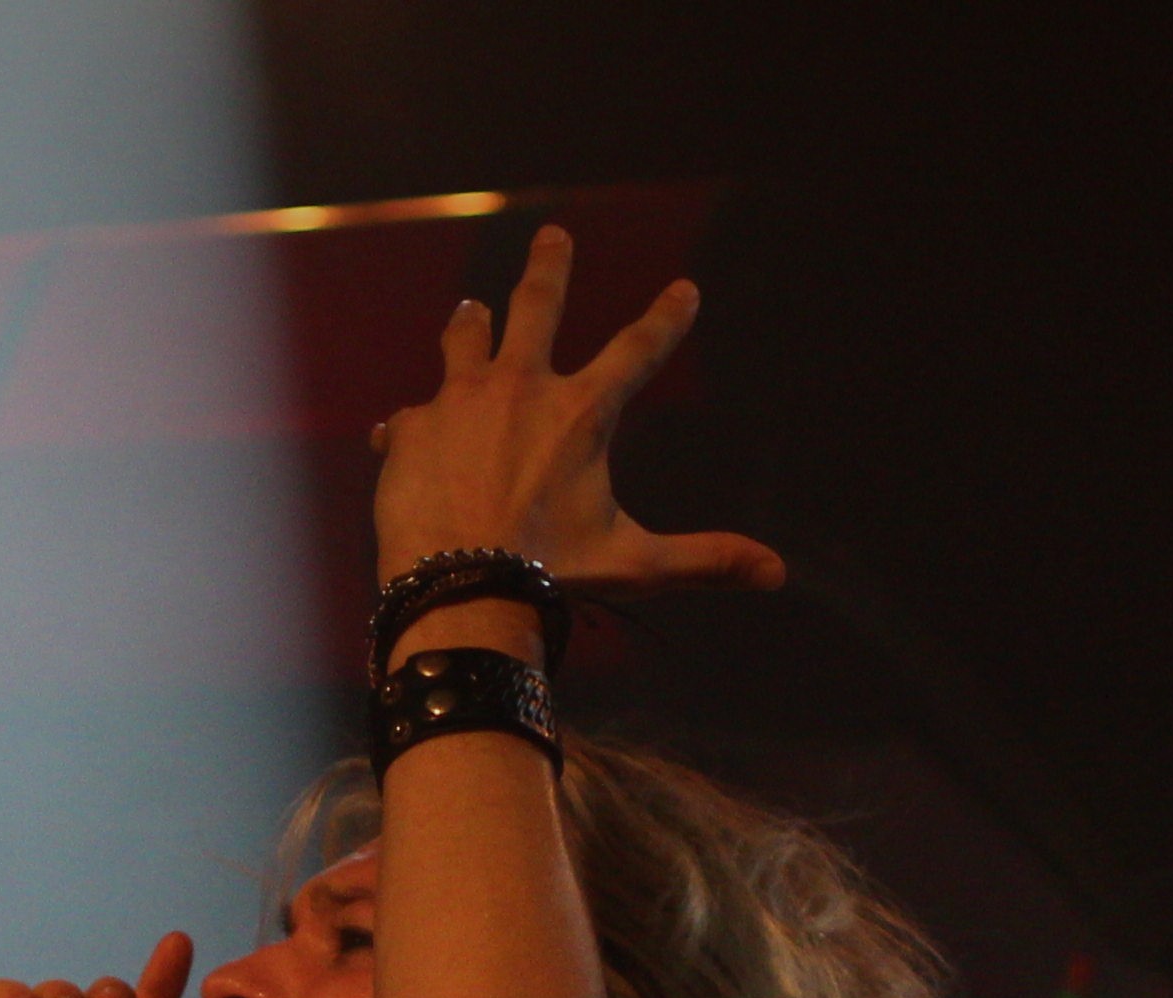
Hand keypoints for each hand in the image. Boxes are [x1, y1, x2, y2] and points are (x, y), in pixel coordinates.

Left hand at [369, 222, 785, 614]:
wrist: (459, 587)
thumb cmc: (550, 574)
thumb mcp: (634, 564)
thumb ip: (702, 559)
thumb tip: (776, 573)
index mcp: (582, 413)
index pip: (637, 352)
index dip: (666, 319)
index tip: (684, 289)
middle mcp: (520, 388)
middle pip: (537, 306)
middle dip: (550, 268)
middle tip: (553, 236)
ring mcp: (459, 401)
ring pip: (465, 342)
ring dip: (471, 324)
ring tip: (471, 309)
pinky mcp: (411, 429)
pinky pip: (409, 420)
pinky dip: (410, 430)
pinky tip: (396, 436)